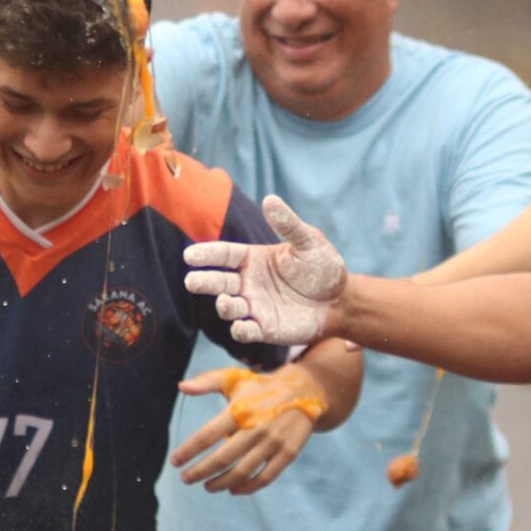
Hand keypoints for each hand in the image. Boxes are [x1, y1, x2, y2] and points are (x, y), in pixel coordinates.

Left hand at [170, 365, 325, 493]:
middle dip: (200, 472)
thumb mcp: (234, 378)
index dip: (188, 451)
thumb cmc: (261, 387)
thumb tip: (181, 387)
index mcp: (239, 410)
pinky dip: (248, 488)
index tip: (175, 462)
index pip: (207, 435)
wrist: (305, 390)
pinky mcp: (288, 454)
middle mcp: (255, 428)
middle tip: (186, 479)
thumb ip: (206, 382)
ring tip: (208, 486)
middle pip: (222, 459)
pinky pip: (265, 477)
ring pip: (242, 472)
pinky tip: (233, 489)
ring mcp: (273, 443)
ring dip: (221, 483)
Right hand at [182, 195, 346, 345]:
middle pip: (218, 282)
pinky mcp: (264, 329)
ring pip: (229, 308)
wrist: (340, 301)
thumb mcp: (308, 242)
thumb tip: (269, 199)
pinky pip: (245, 331)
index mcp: (253, 259)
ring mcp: (254, 307)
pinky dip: (240, 330)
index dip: (206, 255)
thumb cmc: (322, 267)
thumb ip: (287, 224)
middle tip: (191, 282)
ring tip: (225, 302)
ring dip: (223, 306)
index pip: (224, 255)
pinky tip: (241, 326)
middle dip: (204, 282)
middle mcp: (247, 283)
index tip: (190, 256)